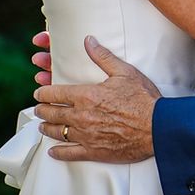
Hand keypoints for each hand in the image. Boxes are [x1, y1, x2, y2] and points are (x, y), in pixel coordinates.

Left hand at [33, 36, 161, 162]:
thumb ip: (103, 57)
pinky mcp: (93, 152)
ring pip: (58, 133)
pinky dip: (58, 152)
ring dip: (47, 128)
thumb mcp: (124, 72)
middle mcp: (81, 116)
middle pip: (52, 114)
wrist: (157, 128)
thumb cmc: (143, 99)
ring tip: (42, 126)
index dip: (43, 92)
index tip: (38, 93)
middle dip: (42, 110)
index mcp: (86, 96)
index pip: (55, 93)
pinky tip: (52, 151)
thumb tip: (88, 40)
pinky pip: (69, 154)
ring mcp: (85, 136)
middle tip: (37, 109)